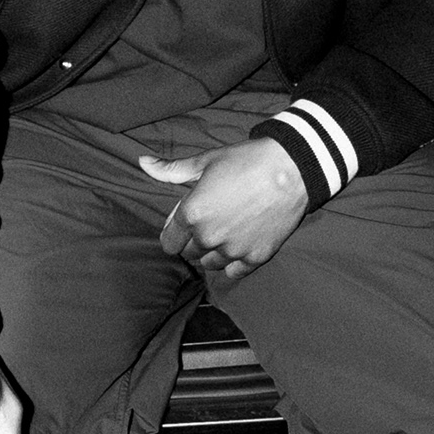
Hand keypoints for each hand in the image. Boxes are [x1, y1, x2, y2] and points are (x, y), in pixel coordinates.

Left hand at [138, 136, 308, 282]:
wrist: (290, 169)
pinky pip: (234, 272)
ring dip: (213, 252)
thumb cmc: (245, 161)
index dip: (175, 233)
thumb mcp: (205, 161)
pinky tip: (240, 245)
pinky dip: (234, 262)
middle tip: (211, 221)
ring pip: (210, 264)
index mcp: (192, 214)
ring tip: (227, 231)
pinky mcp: (255, 257)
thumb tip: (142, 162)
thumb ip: (171, 170)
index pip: (169, 243)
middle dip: (195, 240)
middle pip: (189, 253)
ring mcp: (233, 250)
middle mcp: (208, 237)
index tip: (186, 223)